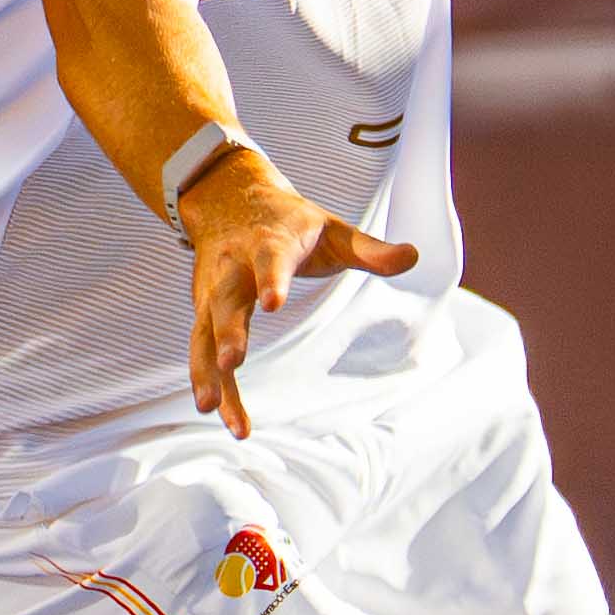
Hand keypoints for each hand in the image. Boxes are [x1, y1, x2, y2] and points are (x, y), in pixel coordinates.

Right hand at [183, 152, 416, 437]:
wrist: (228, 198)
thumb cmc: (289, 223)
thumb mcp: (332, 229)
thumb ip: (369, 249)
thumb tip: (413, 256)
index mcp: (268, 243)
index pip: (270, 260)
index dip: (271, 280)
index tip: (273, 304)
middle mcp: (232, 268)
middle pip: (225, 300)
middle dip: (226, 332)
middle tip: (231, 362)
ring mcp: (211, 292)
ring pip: (203, 333)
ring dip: (206, 371)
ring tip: (210, 409)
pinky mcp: (203, 311)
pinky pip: (201, 351)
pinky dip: (208, 383)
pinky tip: (219, 416)